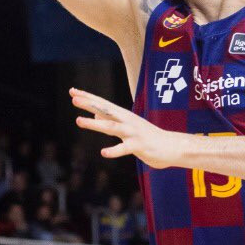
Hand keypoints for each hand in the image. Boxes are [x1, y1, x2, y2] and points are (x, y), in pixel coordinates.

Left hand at [70, 88, 184, 168]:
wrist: (172, 147)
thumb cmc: (149, 138)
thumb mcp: (128, 127)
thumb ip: (112, 120)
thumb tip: (95, 114)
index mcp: (124, 116)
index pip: (103, 104)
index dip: (88, 98)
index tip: (72, 91)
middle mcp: (127, 121)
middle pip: (106, 110)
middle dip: (89, 103)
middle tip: (74, 97)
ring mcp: (133, 132)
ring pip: (112, 127)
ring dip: (95, 123)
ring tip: (79, 120)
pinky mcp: (140, 146)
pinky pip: (125, 148)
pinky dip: (115, 150)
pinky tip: (104, 152)